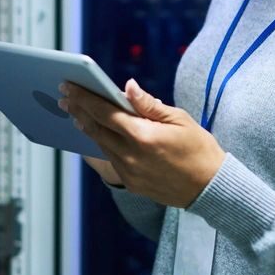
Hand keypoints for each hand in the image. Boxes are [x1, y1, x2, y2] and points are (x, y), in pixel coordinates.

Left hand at [59, 78, 225, 207]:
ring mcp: (129, 172)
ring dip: (86, 127)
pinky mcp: (131, 183)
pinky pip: (109, 159)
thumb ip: (148, 104)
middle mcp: (131, 155)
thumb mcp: (179, 119)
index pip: (104, 112)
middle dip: (77, 110)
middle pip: (96, 128)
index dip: (84, 97)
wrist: (211, 188)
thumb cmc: (199, 148)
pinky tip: (94, 133)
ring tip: (74, 113)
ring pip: (100, 144)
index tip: (68, 86)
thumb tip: (127, 87)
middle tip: (63, 96)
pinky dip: (100, 143)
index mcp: (143, 136)